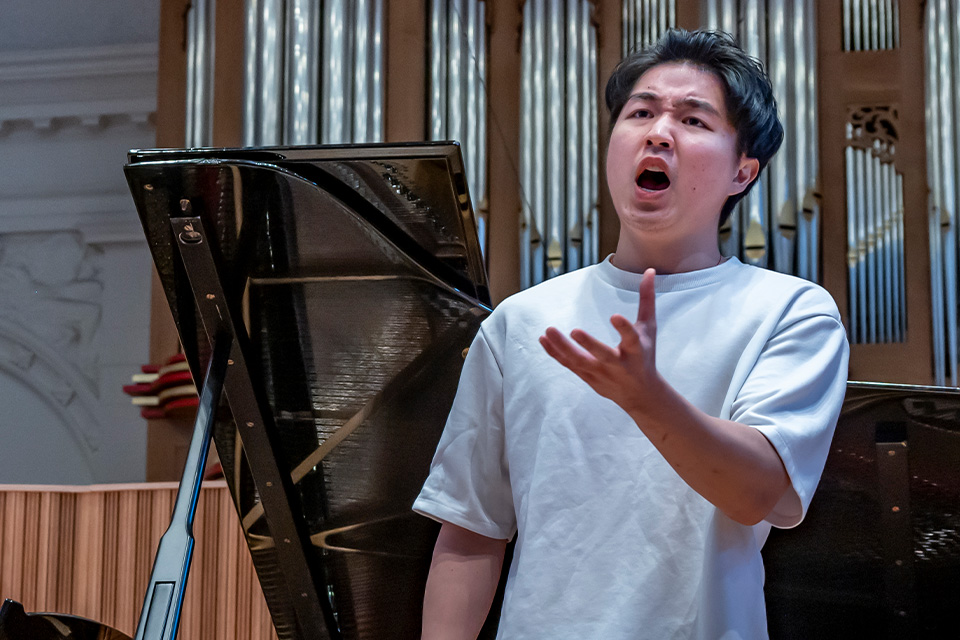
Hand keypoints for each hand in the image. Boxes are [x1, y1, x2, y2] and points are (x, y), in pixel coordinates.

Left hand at [539, 268, 659, 413]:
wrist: (641, 394)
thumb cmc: (645, 356)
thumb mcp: (649, 329)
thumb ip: (647, 300)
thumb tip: (649, 270)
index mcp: (635, 351)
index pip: (631, 338)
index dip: (623, 328)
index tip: (614, 316)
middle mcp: (618, 364)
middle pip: (602, 355)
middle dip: (589, 345)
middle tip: (574, 331)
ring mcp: (601, 373)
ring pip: (580, 362)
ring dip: (562, 348)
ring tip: (547, 331)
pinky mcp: (588, 378)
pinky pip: (569, 365)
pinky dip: (555, 353)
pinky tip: (543, 339)